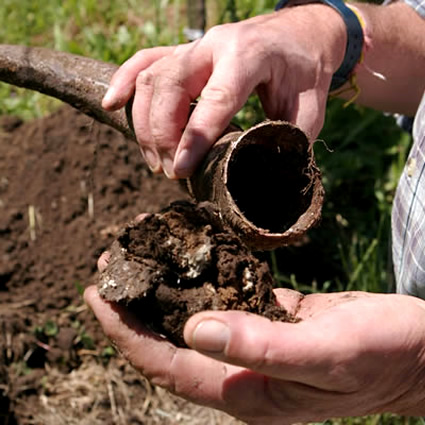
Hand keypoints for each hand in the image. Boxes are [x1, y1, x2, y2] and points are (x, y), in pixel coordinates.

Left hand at [85, 255, 424, 423]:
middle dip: (135, 308)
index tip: (98, 296)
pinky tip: (193, 256)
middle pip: (171, 342)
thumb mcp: (327, 353)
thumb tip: (195, 328)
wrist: (418, 351)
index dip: (126, 334)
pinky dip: (203, 279)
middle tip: (112, 265)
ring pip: (195, 318)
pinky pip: (226, 298)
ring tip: (142, 255)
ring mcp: (256, 345)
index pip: (167, 365)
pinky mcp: (272, 320)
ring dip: (165, 289)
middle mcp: (243, 372)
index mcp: (247, 391)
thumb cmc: (382, 356)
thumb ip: (262, 346)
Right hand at [102, 5, 345, 178]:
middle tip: (169, 171)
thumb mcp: (309, 108)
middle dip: (162, 134)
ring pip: (152, 78)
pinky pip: (145, 60)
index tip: (180, 171)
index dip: (194, 139)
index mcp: (248, 56)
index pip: (214, 100)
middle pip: (170, 87)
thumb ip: (289, 142)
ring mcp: (194, 46)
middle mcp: (214, 45)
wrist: (298, 33)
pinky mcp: (183, 51)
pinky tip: (112, 104)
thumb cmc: (304, 71)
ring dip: (145, 123)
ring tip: (154, 160)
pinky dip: (125, 81)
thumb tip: (268, 178)